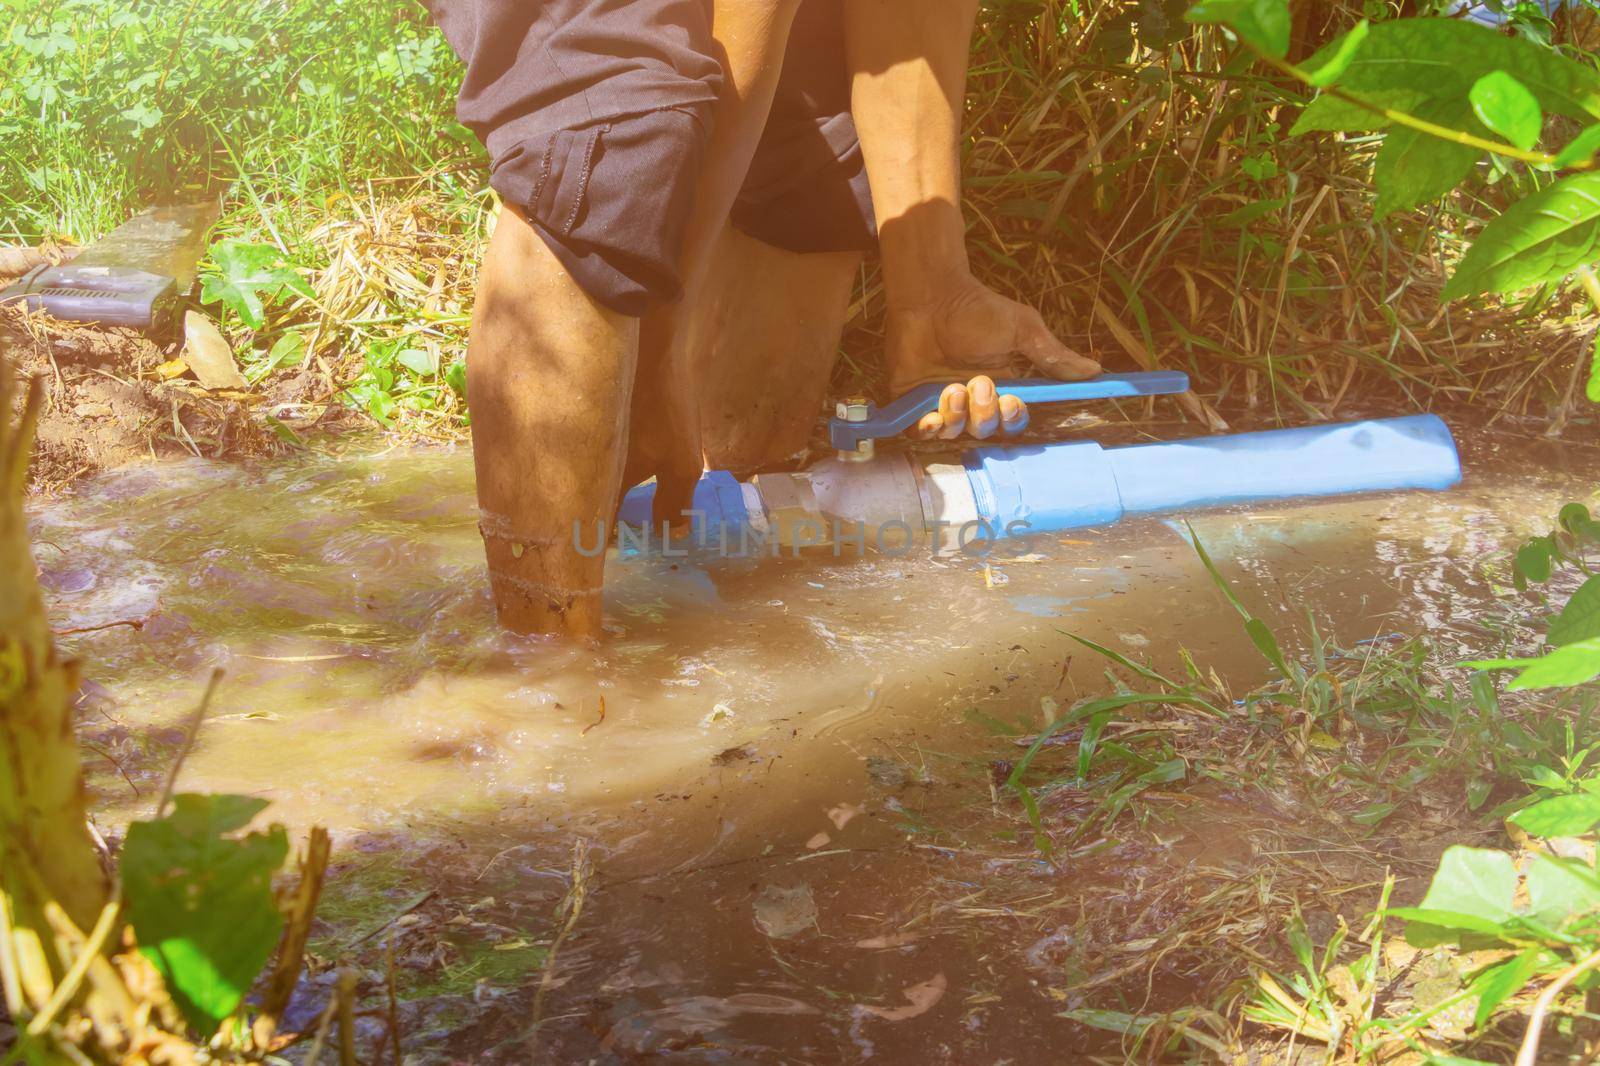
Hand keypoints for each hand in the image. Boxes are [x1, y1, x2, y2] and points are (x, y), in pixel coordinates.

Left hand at [884, 274, 1099, 439]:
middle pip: (985, 430)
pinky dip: (929, 429)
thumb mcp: (1023, 330)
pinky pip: (921, 434)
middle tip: (979, 382)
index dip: (1013, 418)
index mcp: (1000, 386)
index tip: (1013, 400)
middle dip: (984, 412)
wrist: (931, 296)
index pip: (1012, 420)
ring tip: (952, 386)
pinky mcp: (911, 402)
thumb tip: (1095, 372)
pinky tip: (932, 413)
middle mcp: (971, 399)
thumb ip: (1054, 356)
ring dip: (957, 414)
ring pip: (955, 433)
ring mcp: (939, 401)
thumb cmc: (976, 309)